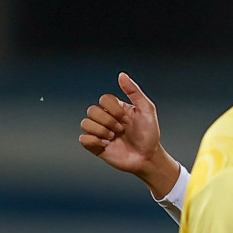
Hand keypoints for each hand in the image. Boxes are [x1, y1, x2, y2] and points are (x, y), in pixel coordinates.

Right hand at [78, 73, 178, 196]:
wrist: (148, 157)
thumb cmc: (149, 134)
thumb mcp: (146, 109)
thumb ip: (134, 91)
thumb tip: (121, 75)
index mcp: (116, 109)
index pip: (103, 99)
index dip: (113, 108)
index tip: (127, 118)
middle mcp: (106, 119)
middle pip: (92, 110)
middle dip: (108, 121)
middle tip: (121, 130)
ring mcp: (100, 133)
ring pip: (85, 123)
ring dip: (101, 131)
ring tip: (113, 138)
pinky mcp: (95, 146)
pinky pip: (83, 139)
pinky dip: (94, 141)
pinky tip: (107, 145)